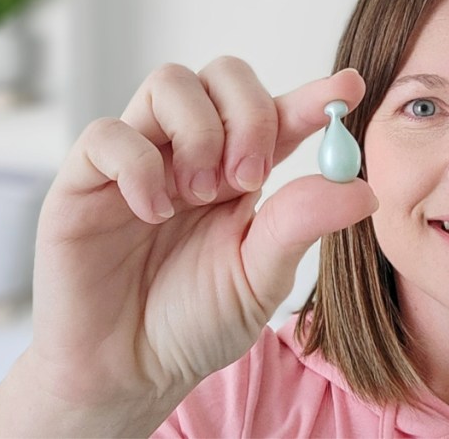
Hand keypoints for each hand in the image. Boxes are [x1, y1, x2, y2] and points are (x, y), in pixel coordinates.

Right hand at [28, 57, 373, 411]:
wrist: (126, 374)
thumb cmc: (193, 325)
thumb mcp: (260, 279)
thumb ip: (301, 226)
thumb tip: (364, 189)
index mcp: (240, 172)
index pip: (278, 114)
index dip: (314, 96)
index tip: (348, 88)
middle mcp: (191, 153)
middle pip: (223, 75)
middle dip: (249, 113)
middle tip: (251, 177)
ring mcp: (138, 160)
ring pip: (169, 83)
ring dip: (199, 132)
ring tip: (200, 195)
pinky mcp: (85, 179)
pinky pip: (109, 134)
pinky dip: (139, 165)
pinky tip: (153, 213)